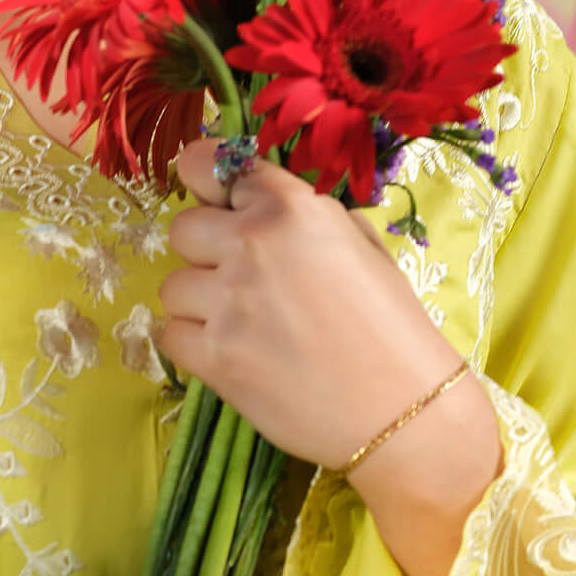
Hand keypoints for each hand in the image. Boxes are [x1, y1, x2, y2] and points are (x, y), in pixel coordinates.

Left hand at [159, 138, 504, 575]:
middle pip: (183, 228)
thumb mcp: (361, 244)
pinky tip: (231, 352)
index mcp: (291, 208)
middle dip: (206, 251)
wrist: (404, 410)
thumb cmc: (394, 326)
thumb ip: (304, 215)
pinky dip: (192, 344)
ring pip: (173, 285)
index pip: (210, 165)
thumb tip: (255, 203)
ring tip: (244, 325)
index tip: (211, 198)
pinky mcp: (213, 358)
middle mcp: (251, 244)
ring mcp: (228, 303)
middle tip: (242, 280)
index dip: (205, 181)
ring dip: (199, 302)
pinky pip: (170, 334)